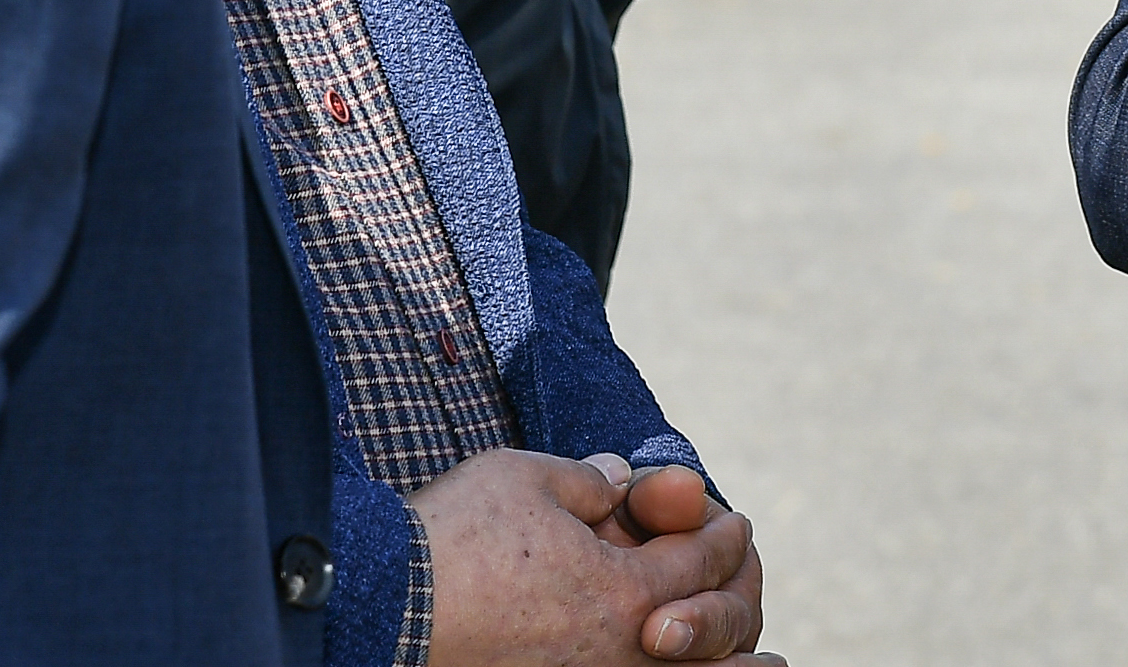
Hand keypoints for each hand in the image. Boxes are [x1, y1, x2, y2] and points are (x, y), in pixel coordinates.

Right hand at [411, 450, 782, 666]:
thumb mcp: (527, 479)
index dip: (721, 537)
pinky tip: (662, 665)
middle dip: (733, 608)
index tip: (734, 523)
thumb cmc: (451, 540)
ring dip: (720, 666)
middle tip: (749, 593)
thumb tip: (622, 479)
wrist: (378, 612)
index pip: (697, 560)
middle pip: (703, 634)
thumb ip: (589, 481)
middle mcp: (616, 650)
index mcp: (625, 589)